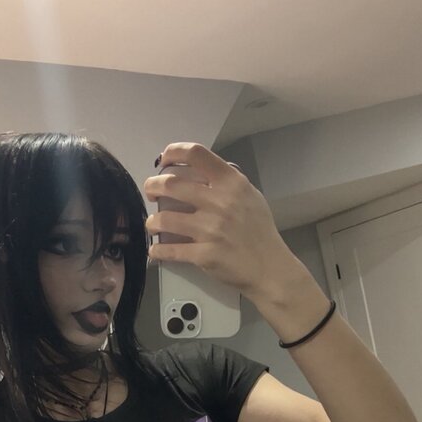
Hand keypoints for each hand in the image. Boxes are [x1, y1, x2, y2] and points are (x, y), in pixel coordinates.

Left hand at [143, 142, 301, 301]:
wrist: (270, 268)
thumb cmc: (260, 232)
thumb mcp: (251, 196)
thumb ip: (228, 182)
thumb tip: (203, 171)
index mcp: (231, 183)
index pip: (196, 154)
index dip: (173, 152)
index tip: (164, 160)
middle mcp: (219, 202)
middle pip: (171, 184)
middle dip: (152, 186)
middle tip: (151, 193)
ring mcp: (209, 229)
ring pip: (164, 218)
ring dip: (152, 221)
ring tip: (153, 224)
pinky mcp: (203, 255)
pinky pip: (170, 250)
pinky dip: (157, 251)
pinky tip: (155, 250)